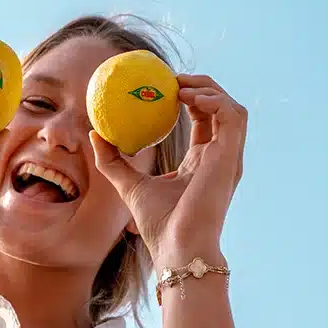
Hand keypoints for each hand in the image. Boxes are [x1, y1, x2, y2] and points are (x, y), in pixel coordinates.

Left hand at [90, 74, 246, 266]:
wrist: (178, 248)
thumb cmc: (158, 225)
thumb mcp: (129, 186)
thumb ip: (113, 161)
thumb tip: (94, 134)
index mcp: (200, 163)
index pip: (203, 122)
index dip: (189, 99)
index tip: (164, 87)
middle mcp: (218, 159)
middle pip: (220, 110)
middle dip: (201, 87)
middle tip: (171, 79)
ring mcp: (228, 158)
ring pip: (232, 109)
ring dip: (209, 89)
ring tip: (179, 85)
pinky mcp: (231, 158)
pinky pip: (232, 116)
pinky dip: (214, 101)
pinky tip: (187, 97)